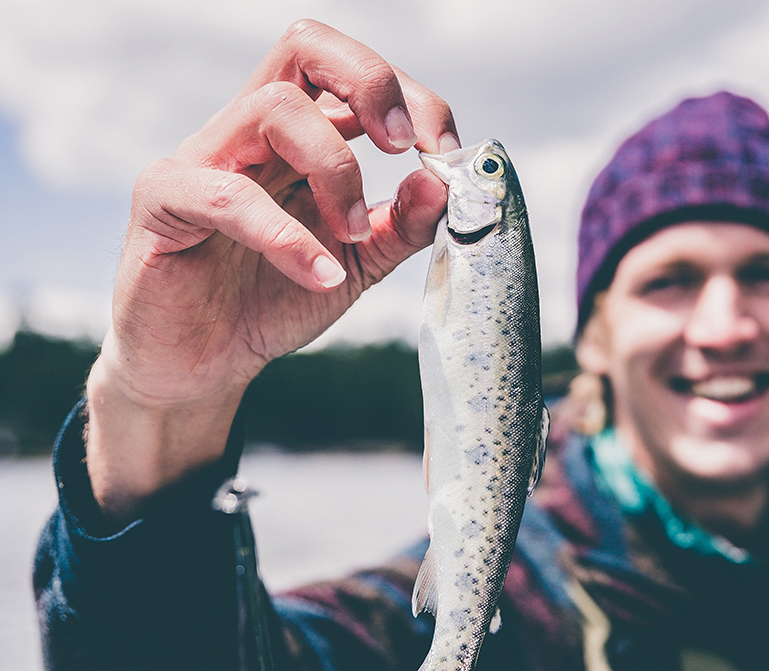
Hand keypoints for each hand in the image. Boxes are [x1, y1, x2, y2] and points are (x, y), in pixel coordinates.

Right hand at [85, 20, 457, 517]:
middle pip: (304, 47)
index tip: (444, 150)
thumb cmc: (272, 302)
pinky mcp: (163, 201)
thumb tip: (442, 185)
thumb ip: (400, 228)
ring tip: (352, 236)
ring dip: (336, 170)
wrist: (205, 364)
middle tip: (405, 146)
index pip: (349, 72)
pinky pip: (226, 193)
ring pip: (273, 109)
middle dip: (371, 84)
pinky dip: (285, 236)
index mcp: (297, 139)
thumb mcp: (357, 265)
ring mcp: (203, 158)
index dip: (407, 95)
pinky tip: (319, 275)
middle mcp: (250, 134)